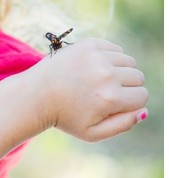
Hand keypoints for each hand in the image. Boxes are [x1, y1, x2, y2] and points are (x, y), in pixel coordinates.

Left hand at [31, 38, 148, 142]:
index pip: (142, 96)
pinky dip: (110, 57)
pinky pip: (115, 48)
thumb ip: (123, 125)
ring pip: (129, 62)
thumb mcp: (92, 133)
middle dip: (126, 87)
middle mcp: (105, 75)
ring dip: (119, 71)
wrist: (35, 95)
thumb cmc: (64, 117)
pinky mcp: (87, 44)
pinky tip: (94, 68)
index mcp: (110, 99)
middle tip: (102, 93)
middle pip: (138, 77)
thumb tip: (144, 111)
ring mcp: (96, 57)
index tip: (111, 105)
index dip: (129, 103)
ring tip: (97, 81)